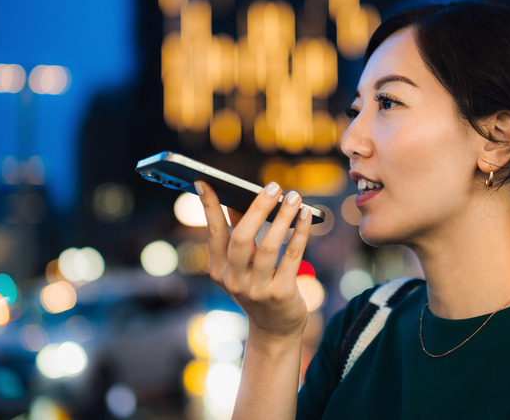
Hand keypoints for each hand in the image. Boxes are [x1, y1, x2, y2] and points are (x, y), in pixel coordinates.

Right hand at [196, 180, 312, 340]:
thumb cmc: (259, 287)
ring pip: (270, 246)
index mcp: (219, 270)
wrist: (275, 329)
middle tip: (273, 187)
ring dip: (283, 217)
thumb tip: (237, 198)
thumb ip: (239, 233)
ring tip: (294, 196)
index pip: (213, 232)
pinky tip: (306, 215)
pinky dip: (300, 232)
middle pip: (242, 238)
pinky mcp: (281, 294)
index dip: (208, 207)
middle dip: (258, 209)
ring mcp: (257, 289)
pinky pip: (292, 256)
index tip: (204, 181)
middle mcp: (234, 280)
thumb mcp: (243, 265)